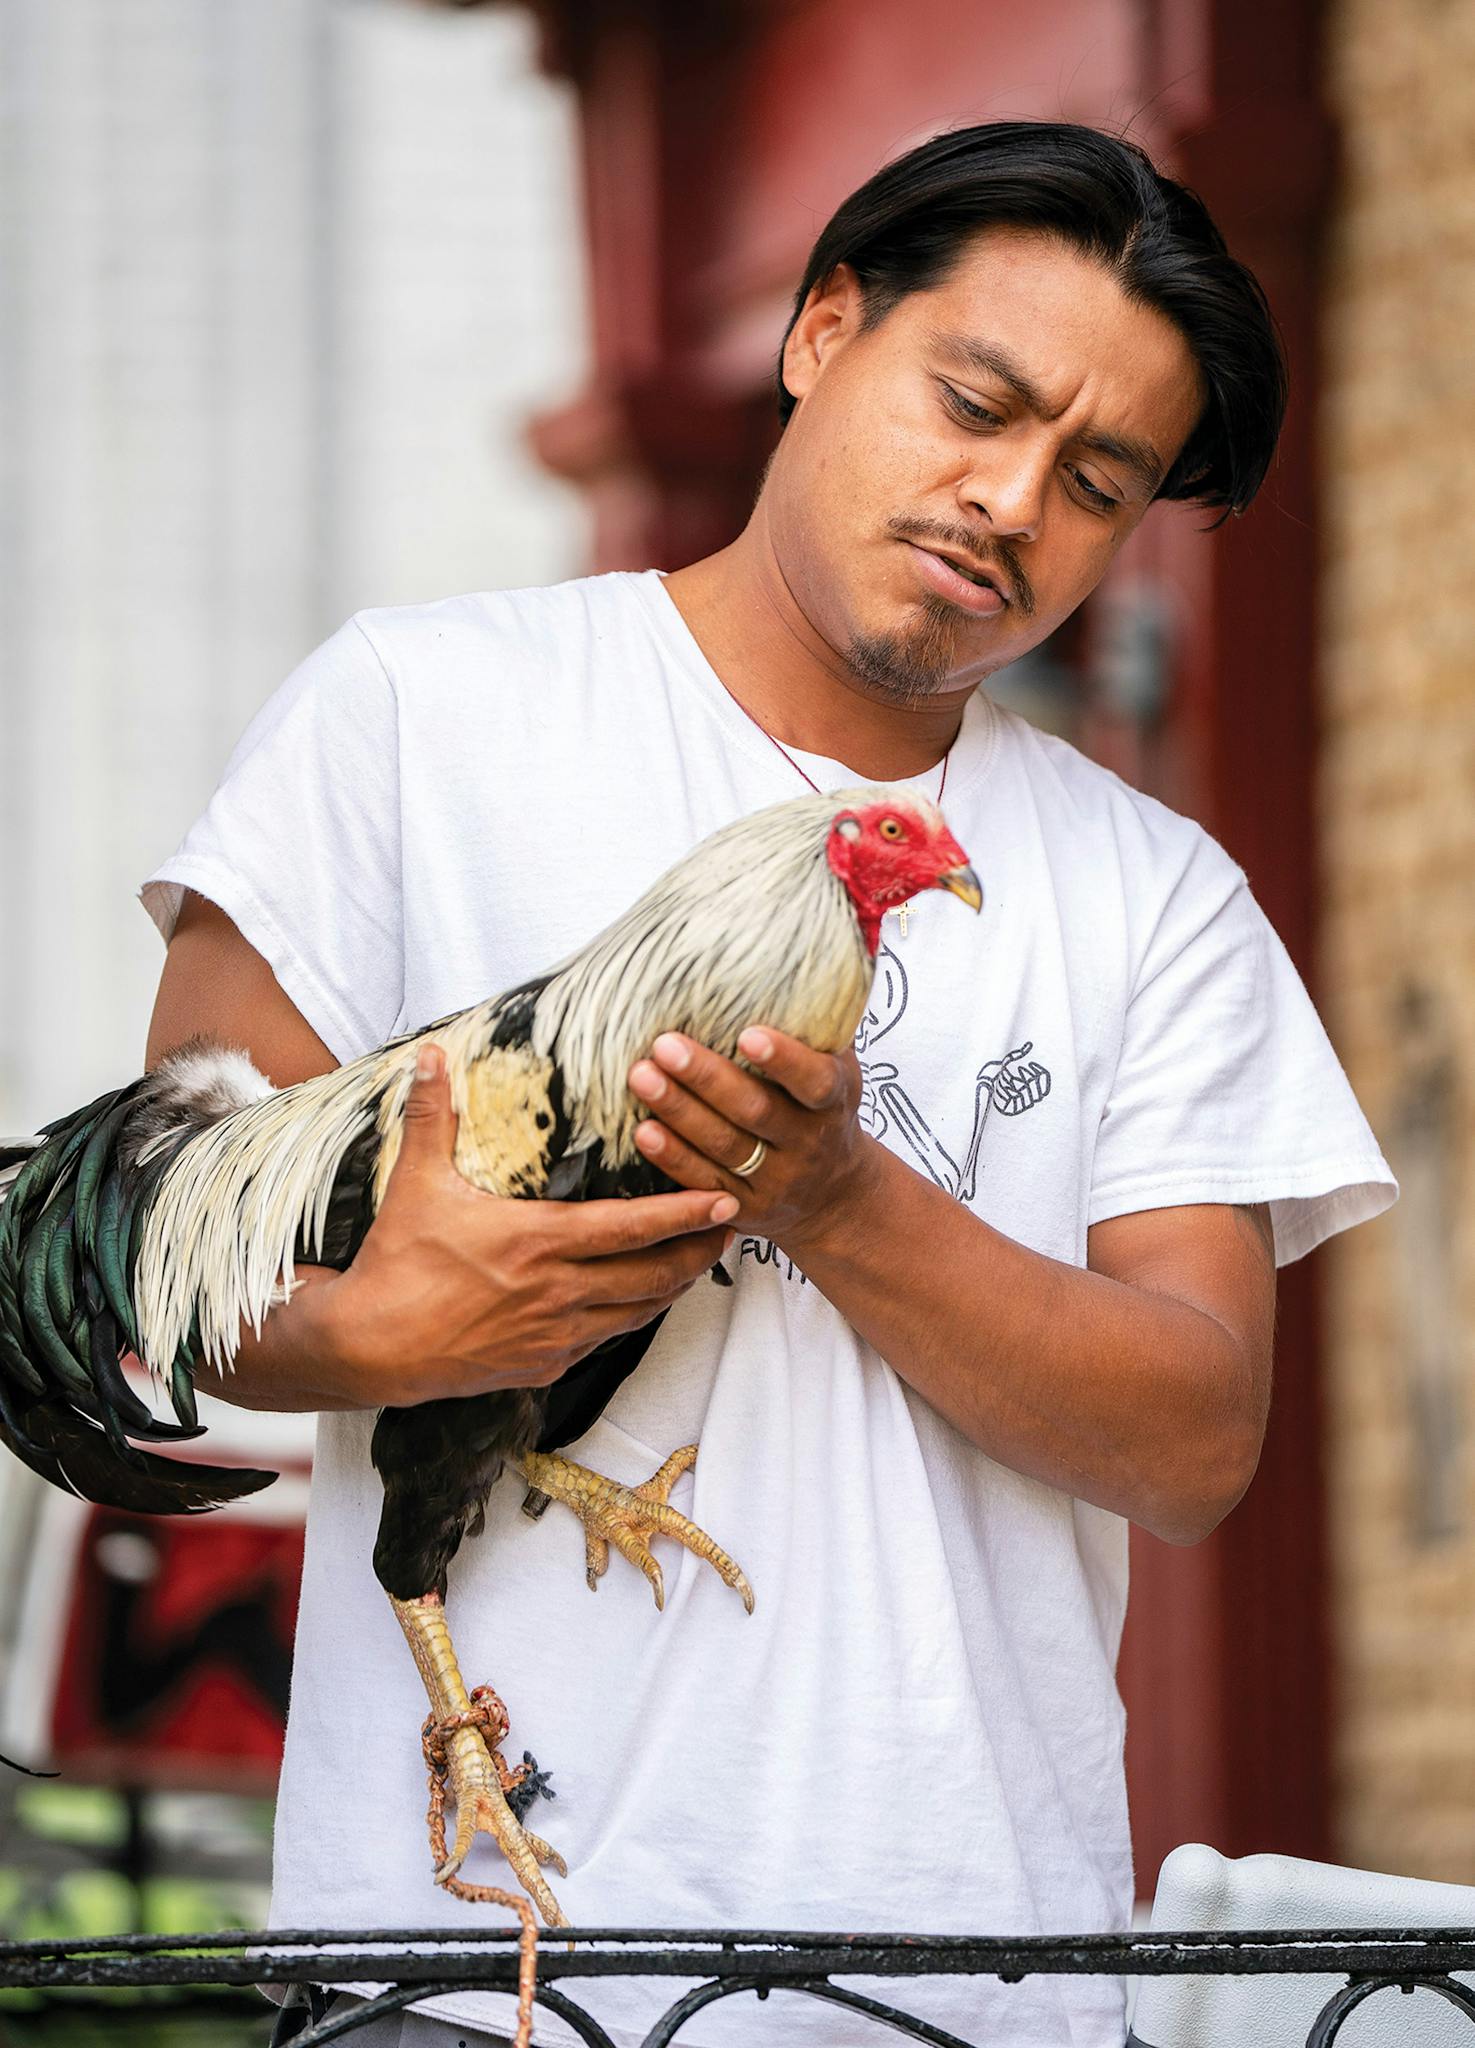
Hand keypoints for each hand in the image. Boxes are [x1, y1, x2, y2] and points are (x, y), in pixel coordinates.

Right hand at [314, 1045, 736, 1405]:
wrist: (368, 1348)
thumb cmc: (396, 1263)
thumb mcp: (415, 1183)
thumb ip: (432, 1116)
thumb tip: (429, 1053)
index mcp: (537, 1242)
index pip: (631, 1227)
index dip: (684, 1214)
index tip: (724, 1199)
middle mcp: (557, 1293)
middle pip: (652, 1275)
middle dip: (698, 1251)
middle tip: (730, 1229)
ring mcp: (554, 1336)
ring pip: (636, 1312)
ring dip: (672, 1287)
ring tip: (699, 1262)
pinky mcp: (543, 1366)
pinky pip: (603, 1340)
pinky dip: (630, 1316)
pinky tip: (639, 1301)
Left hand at [627, 1027, 880, 1257]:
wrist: (833, 1194)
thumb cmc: (821, 1108)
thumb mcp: (837, 1067)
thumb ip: (816, 1022)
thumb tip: (790, 945)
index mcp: (832, 1101)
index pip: (813, 1081)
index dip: (784, 1060)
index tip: (749, 1034)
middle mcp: (807, 1143)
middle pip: (755, 1112)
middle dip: (708, 1079)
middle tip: (665, 1045)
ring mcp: (775, 1181)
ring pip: (723, 1147)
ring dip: (679, 1112)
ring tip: (639, 1076)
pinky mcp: (743, 1208)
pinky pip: (703, 1182)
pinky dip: (672, 1157)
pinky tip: (643, 1129)